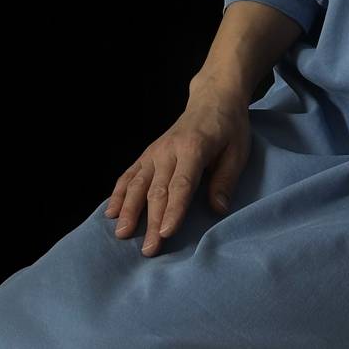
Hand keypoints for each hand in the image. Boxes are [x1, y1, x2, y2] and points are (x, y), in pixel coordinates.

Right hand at [104, 84, 251, 255]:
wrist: (213, 98)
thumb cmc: (228, 127)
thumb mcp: (238, 151)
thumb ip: (226, 180)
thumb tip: (218, 210)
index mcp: (194, 148)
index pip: (182, 184)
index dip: (173, 210)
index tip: (165, 233)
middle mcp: (169, 149)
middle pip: (158, 189)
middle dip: (151, 221)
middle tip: (148, 250)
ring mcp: (155, 151)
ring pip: (138, 182)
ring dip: (129, 209)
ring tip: (121, 233)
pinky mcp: (148, 153)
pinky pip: (130, 173)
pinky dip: (119, 192)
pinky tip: (110, 211)